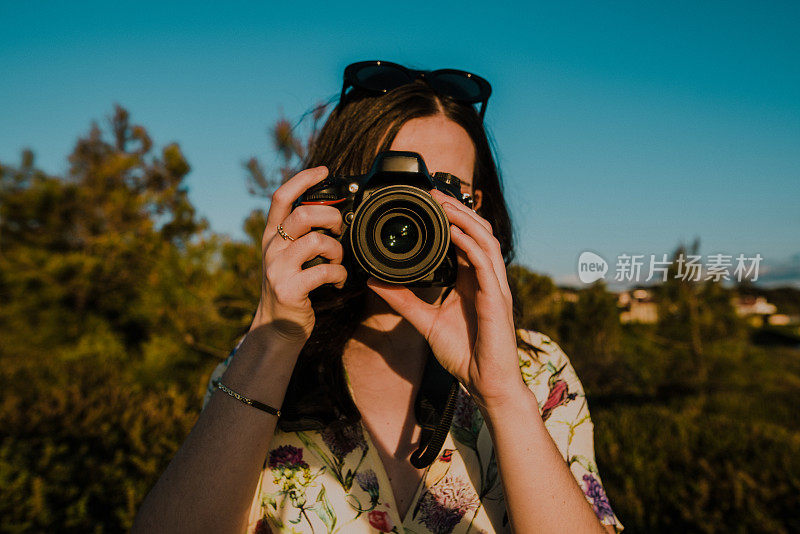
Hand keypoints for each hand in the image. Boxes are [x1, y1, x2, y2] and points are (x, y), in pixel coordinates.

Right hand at [251, 166, 347, 343]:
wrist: (276, 327)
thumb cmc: (291, 287)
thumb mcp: (288, 257)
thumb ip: (301, 235)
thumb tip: (332, 212)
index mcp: (271, 235)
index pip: (281, 196)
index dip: (302, 178)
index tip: (324, 170)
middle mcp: (271, 248)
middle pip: (302, 214)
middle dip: (330, 217)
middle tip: (338, 229)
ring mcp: (277, 269)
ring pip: (316, 241)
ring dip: (337, 250)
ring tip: (338, 261)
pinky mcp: (288, 289)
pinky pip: (324, 271)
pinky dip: (338, 274)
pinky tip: (337, 281)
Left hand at [367, 189, 522, 406]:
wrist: (486, 383)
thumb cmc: (464, 354)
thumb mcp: (425, 322)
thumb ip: (402, 300)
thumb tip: (375, 281)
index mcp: (471, 281)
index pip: (465, 240)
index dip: (451, 218)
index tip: (428, 202)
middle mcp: (485, 278)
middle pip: (477, 232)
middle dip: (458, 209)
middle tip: (433, 193)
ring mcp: (494, 286)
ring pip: (485, 239)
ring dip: (465, 218)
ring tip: (443, 203)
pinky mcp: (497, 298)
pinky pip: (486, 263)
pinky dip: (471, 244)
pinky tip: (454, 231)